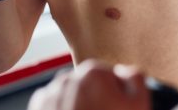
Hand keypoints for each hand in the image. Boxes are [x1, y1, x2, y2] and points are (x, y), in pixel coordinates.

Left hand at [28, 60, 149, 109]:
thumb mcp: (138, 105)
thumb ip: (135, 78)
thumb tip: (124, 70)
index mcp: (94, 72)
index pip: (111, 76)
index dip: (118, 96)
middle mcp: (69, 77)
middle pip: (89, 85)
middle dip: (96, 99)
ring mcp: (51, 93)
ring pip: (71, 94)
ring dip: (78, 105)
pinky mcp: (39, 107)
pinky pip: (54, 105)